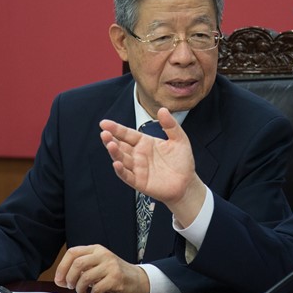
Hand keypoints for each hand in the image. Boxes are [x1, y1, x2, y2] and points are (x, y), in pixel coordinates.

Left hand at [54, 245, 149, 292]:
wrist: (137, 279)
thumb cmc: (114, 273)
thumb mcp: (98, 265)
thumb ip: (81, 270)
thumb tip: (60, 280)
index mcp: (96, 249)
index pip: (73, 252)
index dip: (62, 267)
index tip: (59, 279)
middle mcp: (104, 254)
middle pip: (77, 263)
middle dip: (70, 278)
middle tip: (71, 287)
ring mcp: (111, 266)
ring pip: (86, 277)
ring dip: (80, 288)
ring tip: (82, 292)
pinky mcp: (117, 278)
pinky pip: (97, 288)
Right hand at [100, 108, 205, 226]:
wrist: (187, 183)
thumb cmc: (182, 161)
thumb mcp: (179, 140)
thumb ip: (170, 125)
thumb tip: (163, 109)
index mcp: (145, 142)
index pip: (127, 134)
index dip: (116, 128)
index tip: (104, 123)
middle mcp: (138, 155)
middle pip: (120, 145)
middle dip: (111, 139)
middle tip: (104, 133)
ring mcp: (137, 168)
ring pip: (121, 159)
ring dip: (114, 152)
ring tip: (109, 144)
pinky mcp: (139, 182)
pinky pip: (127, 175)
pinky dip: (121, 170)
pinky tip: (116, 163)